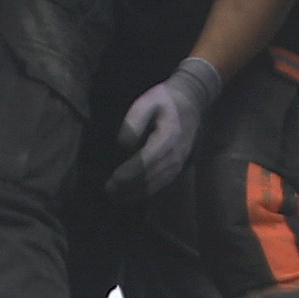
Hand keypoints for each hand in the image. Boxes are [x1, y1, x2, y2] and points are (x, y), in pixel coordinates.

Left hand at [109, 57, 221, 199]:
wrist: (191, 103)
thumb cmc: (165, 100)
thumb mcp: (147, 100)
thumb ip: (134, 120)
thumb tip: (123, 144)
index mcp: (169, 135)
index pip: (149, 159)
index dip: (131, 172)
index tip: (114, 179)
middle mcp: (176, 152)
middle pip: (151, 175)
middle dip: (129, 186)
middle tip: (108, 190)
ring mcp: (179, 162)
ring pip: (157, 183)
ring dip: (136, 193)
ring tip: (115, 197)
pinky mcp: (178, 166)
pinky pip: (162, 183)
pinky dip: (146, 192)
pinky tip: (130, 195)